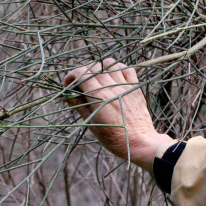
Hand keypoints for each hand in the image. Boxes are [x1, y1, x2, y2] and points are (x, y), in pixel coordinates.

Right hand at [63, 58, 172, 172]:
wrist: (139, 142)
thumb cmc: (112, 137)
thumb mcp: (91, 123)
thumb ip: (79, 105)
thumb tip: (67, 94)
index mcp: (98, 97)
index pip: (80, 74)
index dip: (71, 76)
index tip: (68, 84)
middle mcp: (112, 88)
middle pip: (93, 67)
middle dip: (83, 72)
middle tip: (80, 83)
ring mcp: (125, 86)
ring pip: (110, 63)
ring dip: (99, 68)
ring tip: (97, 78)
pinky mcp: (135, 88)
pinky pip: (127, 68)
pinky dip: (117, 68)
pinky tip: (113, 77)